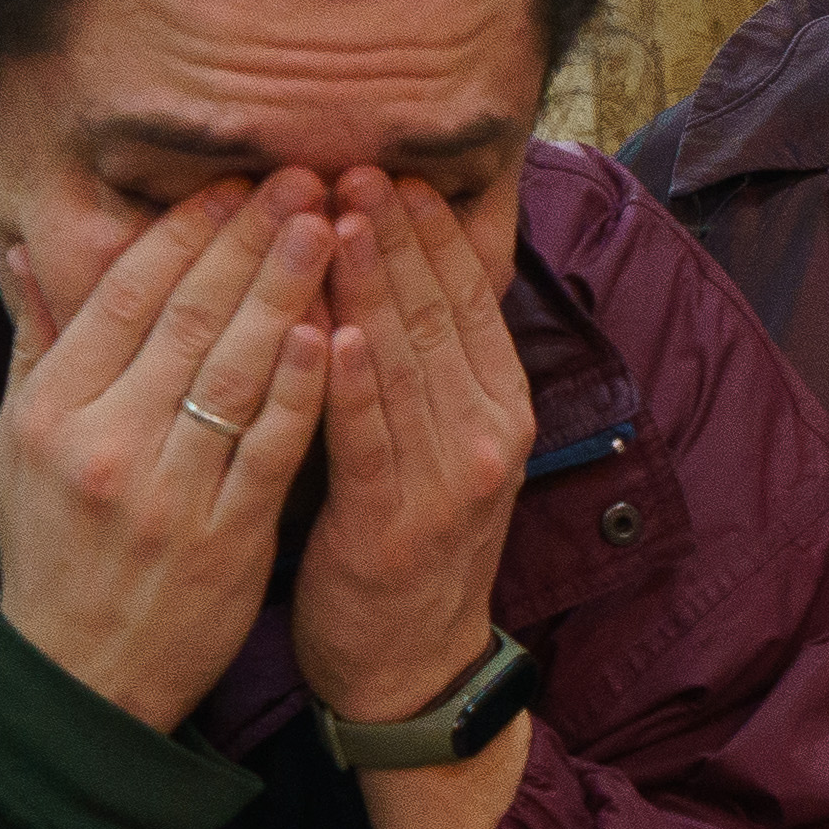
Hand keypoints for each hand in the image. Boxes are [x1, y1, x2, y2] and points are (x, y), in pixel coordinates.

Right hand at [0, 174, 332, 727]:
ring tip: (330, 227)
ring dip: (289, 291)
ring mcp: (169, 492)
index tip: (232, 182)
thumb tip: (24, 249)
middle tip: (303, 179)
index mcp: (52, 410)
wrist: (83, 677)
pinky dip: (303, 387)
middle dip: (251, 240)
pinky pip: (272, 447)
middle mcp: (106, 442)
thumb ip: (36, 345)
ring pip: (237, 371)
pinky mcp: (226, 538)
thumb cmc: (50, 549)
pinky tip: (334, 331)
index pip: (124, 295)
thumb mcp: (14, 445)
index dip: (183, 233)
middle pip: (188, 318)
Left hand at [291, 166, 540, 723]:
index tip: (386, 168)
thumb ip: (418, 362)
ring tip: (334, 215)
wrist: (412, 665)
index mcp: (498, 404)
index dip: (429, 229)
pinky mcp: (396, 523)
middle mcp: (487, 431)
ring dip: (370, 284)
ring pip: (405, 362)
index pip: (467, 295)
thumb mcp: (432, 442)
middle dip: (394, 234)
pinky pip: (372, 440)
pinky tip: (330, 332)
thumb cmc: (405, 544)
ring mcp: (447, 478)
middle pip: (438, 312)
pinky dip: (354, 385)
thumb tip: (381, 270)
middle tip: (350, 163)